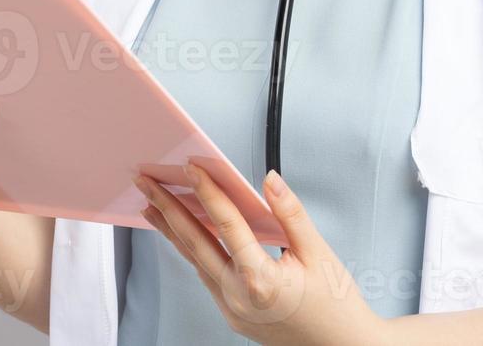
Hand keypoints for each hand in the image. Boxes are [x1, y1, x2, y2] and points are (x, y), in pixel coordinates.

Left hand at [134, 164, 385, 345]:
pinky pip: (206, 277)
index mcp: (261, 281)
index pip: (226, 225)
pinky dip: (192, 251)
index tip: (190, 168)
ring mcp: (232, 309)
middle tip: (146, 181)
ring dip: (172, 230)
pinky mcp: (232, 315)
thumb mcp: (320, 253)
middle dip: (167, 208)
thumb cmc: (337, 306)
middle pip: (195, 242)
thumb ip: (291, 214)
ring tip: (151, 204)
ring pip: (195, 261)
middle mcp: (239, 297)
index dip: (207, 192)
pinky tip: (183, 234)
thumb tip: (270, 180)